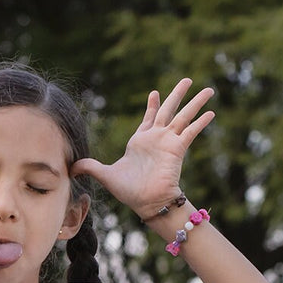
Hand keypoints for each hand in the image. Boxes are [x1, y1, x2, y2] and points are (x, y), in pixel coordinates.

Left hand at [73, 79, 214, 219]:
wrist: (145, 201)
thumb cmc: (128, 191)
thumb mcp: (105, 175)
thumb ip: (90, 168)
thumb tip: (71, 168)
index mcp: (141, 141)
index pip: (149, 118)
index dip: (152, 105)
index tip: (155, 92)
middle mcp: (156, 138)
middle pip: (169, 110)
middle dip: (177, 94)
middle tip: (187, 80)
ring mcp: (168, 142)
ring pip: (184, 116)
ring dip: (195, 102)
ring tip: (209, 89)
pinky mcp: (177, 148)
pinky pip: (190, 132)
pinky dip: (200, 122)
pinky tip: (211, 112)